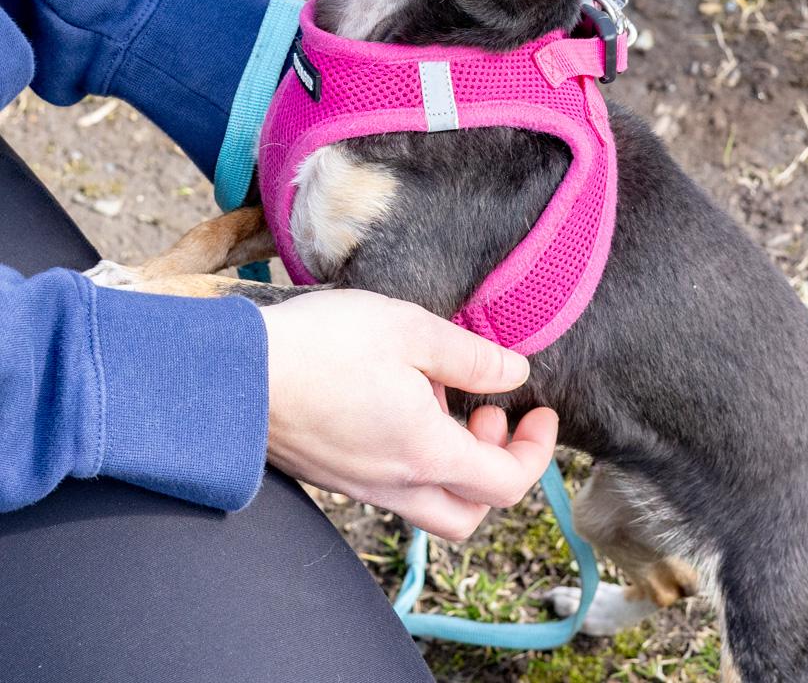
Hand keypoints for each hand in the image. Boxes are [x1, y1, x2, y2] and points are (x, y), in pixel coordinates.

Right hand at [261, 289, 558, 539]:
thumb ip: (471, 358)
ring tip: (439, 399)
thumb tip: (515, 374)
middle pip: (471, 513)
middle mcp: (395, 484)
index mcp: (424, 453)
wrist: (231, 373)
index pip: (507, 483)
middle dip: (497, 469)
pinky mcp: (333, 475)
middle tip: (489, 414)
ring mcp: (360, 486)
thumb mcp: (410, 331)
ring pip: (431, 504)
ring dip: (456, 464)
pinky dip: (416, 459)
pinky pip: (393, 487)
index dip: (536, 451)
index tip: (539, 413)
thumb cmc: (323, 345)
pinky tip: (396, 401)